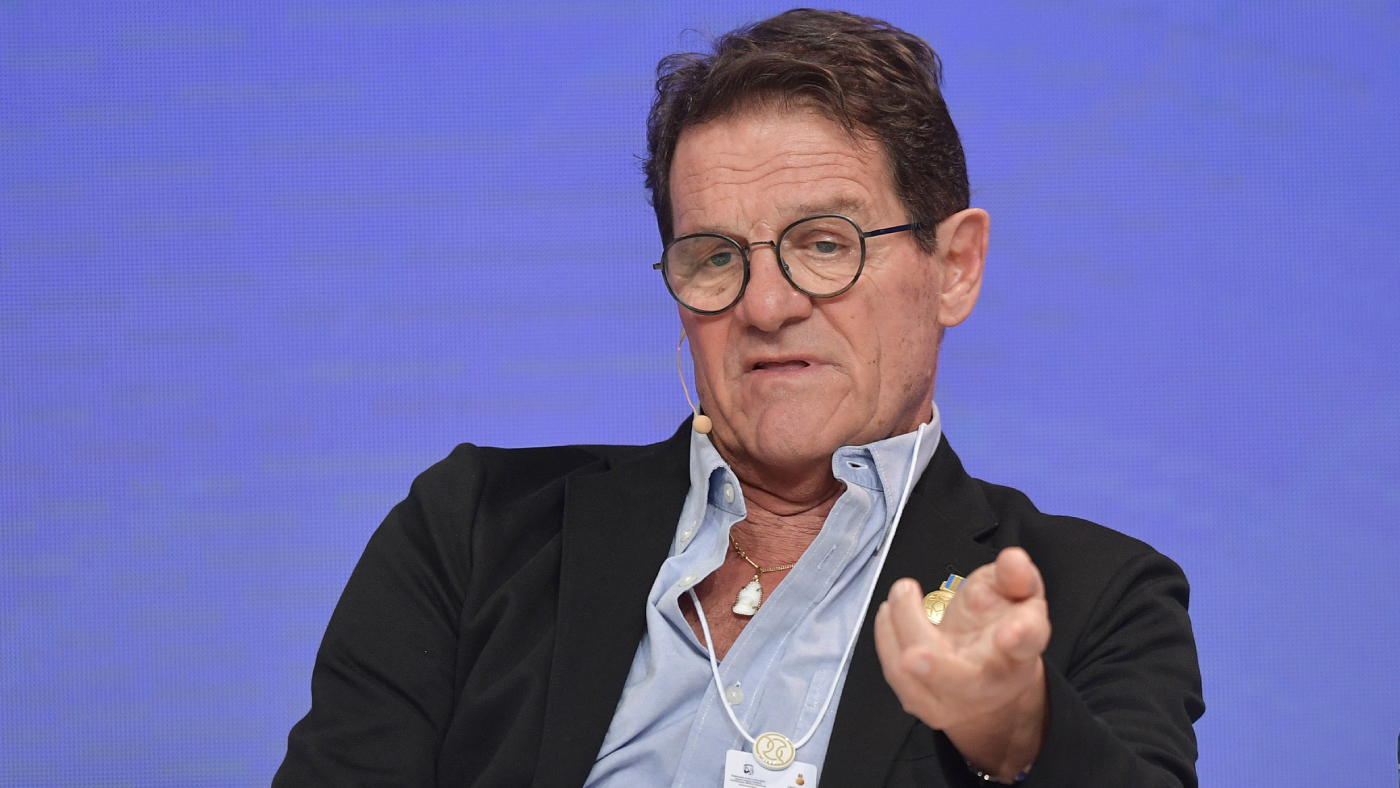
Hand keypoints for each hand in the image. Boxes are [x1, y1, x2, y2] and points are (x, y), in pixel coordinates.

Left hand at [873, 547, 1050, 781]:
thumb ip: (1015, 575)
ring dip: (900, 635)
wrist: (993, 676)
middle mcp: (990, 680)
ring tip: (901, 593)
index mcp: (1021, 649)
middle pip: (964, 680)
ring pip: (919, 680)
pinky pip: (897, 676)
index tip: (1007, 633)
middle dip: (936, 669)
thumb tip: (1012, 559)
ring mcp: (955, 698)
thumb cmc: (1004, 628)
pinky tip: (887, 612)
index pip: (1027, 642)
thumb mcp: (1018, 594)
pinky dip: (887, 640)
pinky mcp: (925, 702)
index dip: (1020, 636)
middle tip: (913, 655)